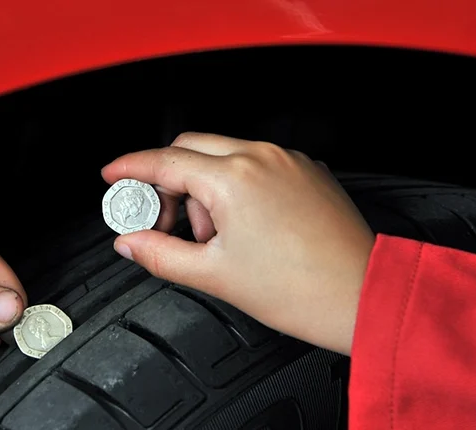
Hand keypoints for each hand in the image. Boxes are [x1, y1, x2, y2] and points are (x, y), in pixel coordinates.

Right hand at [102, 133, 374, 354]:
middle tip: (161, 218)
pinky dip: (235, 185)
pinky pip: (256, 163)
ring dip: (204, 187)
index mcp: (233, 178)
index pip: (164, 161)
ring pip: (223, 156)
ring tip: (214, 237)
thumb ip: (159, 253)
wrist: (361, 296)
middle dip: (167, 180)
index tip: (114, 176)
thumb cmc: (301, 289)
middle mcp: (261, 157)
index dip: (130, 168)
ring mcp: (288, 160)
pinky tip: (242, 225)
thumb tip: (130, 242)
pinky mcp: (306, 171)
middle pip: (191, 148)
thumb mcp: (213, 275)